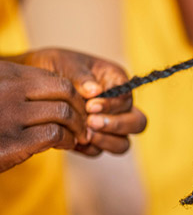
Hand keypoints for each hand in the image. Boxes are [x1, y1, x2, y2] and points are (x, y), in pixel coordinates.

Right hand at [0, 61, 87, 171]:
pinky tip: (66, 145)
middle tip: (84, 122)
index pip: (53, 79)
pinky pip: (55, 134)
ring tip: (77, 136)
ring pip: (63, 112)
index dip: (72, 94)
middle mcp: (5, 89)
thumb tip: (69, 93)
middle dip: (80, 107)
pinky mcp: (13, 141)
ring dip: (77, 126)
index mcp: (4, 73)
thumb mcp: (5, 97)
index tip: (77, 107)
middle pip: (64, 91)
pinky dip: (67, 140)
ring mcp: (9, 114)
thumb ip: (23, 89)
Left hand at [20, 48, 146, 155]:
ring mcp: (108, 124)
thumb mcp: (67, 63)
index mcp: (117, 81)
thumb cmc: (55, 66)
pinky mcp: (93, 139)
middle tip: (90, 122)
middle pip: (137, 122)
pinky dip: (88, 148)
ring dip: (107, 141)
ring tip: (84, 135)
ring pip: (123, 143)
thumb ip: (81, 77)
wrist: (33, 82)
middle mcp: (119, 105)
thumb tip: (95, 91)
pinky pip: (98, 151)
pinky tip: (72, 141)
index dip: (111, 105)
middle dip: (116, 125)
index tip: (90, 106)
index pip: (127, 98)